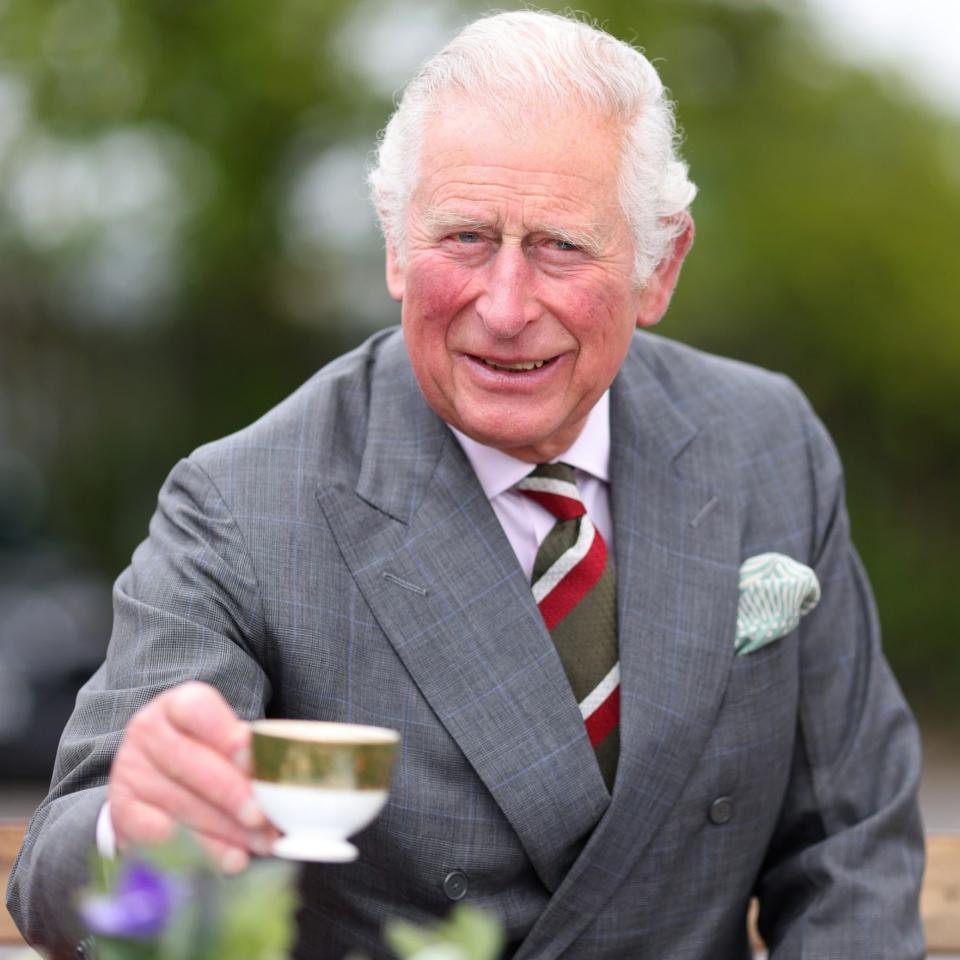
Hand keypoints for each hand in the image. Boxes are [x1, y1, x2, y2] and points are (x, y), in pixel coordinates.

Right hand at [108, 681, 277, 871]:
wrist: (152, 775)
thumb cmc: (204, 751)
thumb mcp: (224, 740)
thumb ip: (247, 754)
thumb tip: (281, 779)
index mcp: (176, 705)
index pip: (196, 709)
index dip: (223, 733)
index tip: (250, 756)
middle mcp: (148, 732)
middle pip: (189, 760)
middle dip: (230, 792)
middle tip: (262, 816)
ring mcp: (130, 769)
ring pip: (179, 802)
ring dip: (225, 829)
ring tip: (261, 843)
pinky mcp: (121, 809)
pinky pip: (155, 833)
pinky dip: (195, 849)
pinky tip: (227, 858)